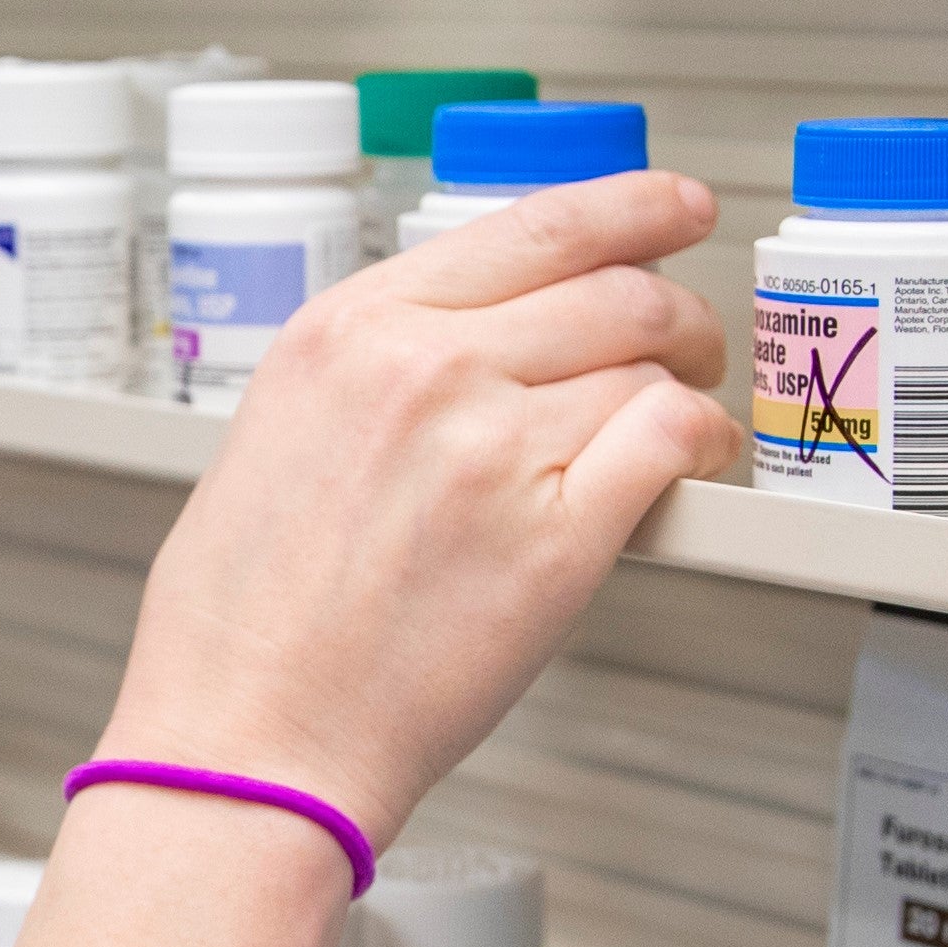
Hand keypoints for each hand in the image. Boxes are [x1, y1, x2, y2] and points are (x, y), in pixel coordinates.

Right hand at [93, 169, 734, 835]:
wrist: (252, 739)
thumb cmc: (245, 625)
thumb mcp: (277, 432)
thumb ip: (375, 369)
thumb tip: (474, 347)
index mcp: (348, 329)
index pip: (531, 226)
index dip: (629, 207)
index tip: (672, 206)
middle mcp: (425, 365)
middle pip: (612, 287)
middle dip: (676, 310)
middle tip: (692, 342)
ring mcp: (494, 445)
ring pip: (649, 360)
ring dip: (691, 383)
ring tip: (691, 420)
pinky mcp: (557, 534)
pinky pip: (669, 439)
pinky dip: (703, 442)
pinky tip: (696, 465)